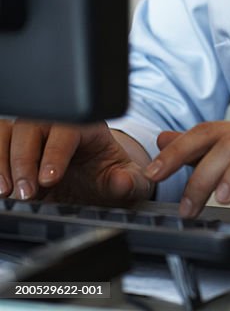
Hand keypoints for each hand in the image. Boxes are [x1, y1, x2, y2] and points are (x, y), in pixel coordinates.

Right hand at [0, 119, 153, 205]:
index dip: (55, 153)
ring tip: (5, 191)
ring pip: (7, 131)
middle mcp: (54, 122)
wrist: (91, 180)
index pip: (67, 129)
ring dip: (1, 160)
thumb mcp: (124, 177)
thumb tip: (124, 181)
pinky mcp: (12, 145)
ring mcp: (31, 132)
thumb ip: (129, 180)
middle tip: (26, 193)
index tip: (49, 179)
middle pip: (31, 127)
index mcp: (85, 125)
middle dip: (24, 161)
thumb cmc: (106, 174)